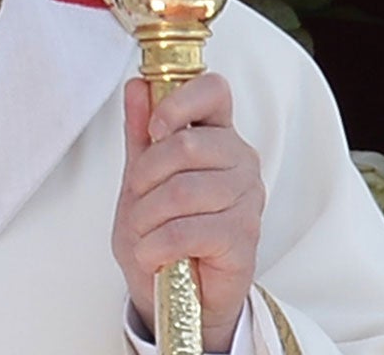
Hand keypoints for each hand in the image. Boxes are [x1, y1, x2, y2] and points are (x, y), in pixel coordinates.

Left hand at [114, 73, 264, 352]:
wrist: (176, 298)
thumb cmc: (161, 233)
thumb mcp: (141, 183)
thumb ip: (141, 135)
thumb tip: (136, 86)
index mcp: (217, 135)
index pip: (213, 90)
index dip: (180, 100)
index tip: (155, 128)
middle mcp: (240, 158)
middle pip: (187, 143)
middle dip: (146, 176)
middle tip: (138, 201)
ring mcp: (247, 196)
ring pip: (182, 190)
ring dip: (147, 218)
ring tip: (143, 235)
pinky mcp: (244, 235)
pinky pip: (187, 230)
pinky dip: (156, 245)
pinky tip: (153, 254)